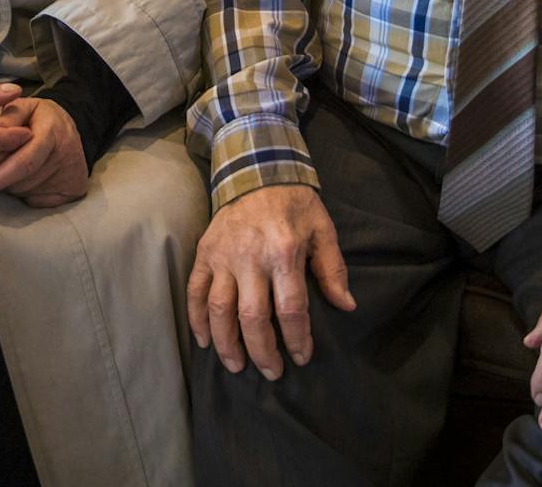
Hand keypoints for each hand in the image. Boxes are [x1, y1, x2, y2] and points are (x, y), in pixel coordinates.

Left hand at [0, 98, 86, 205]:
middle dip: (0, 180)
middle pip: (23, 181)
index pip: (23, 162)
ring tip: (10, 170)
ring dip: (11, 186)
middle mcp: (66, 155)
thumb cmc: (41, 118)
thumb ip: (6, 118)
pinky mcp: (75, 190)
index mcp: (51, 132)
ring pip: (28, 192)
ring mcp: (72, 175)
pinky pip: (39, 201)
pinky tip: (25, 179)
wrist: (71, 128)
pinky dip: (25, 194)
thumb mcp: (24, 107)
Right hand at [185, 184, 355, 379]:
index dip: (297, 339)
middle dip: (262, 351)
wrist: (257, 169)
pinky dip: (196, 319)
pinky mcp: (205, 253)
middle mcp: (250, 258)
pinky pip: (195, 291)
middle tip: (271, 372)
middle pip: (252, 317)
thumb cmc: (295, 204)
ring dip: (226, 343)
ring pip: (219, 309)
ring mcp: (223, 257)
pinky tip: (204, 341)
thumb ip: (332, 270)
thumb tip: (346, 306)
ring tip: (236, 366)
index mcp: (283, 253)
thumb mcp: (323, 230)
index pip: (290, 309)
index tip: (301, 358)